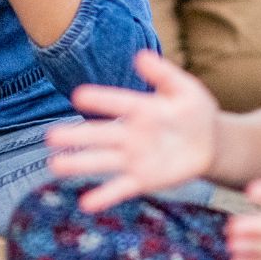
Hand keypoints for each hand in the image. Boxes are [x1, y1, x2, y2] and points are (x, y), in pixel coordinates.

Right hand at [46, 51, 219, 212]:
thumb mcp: (183, 89)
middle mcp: (130, 133)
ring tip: (55, 165)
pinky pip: (121, 187)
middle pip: (100, 134)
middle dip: (77, 136)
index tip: (79, 96)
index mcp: (140, 108)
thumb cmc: (193, 110)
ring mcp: (134, 157)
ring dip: (80, 164)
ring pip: (103, 160)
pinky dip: (104, 196)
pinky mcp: (142, 179)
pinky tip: (85, 204)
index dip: (101, 100)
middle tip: (51, 136)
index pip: (118, 103)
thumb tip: (142, 56)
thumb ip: (164, 75)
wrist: (209, 142)